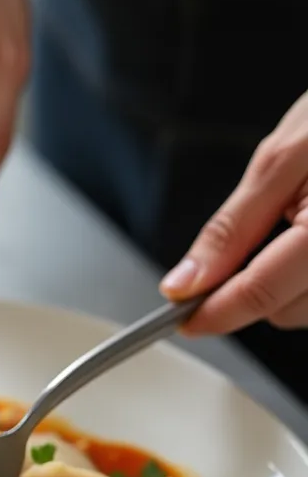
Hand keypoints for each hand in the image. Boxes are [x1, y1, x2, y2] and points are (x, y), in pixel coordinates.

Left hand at [161, 90, 307, 332]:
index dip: (215, 311)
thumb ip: (232, 229)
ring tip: (304, 220)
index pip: (263, 294)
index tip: (182, 317)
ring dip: (289, 283)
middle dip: (256, 286)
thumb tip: (184, 283)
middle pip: (285, 311)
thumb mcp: (282, 159)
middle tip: (265, 228)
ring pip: (306, 309)